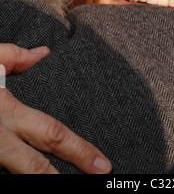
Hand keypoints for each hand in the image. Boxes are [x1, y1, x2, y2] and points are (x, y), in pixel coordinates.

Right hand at [0, 44, 111, 173]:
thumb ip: (13, 56)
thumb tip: (43, 53)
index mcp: (6, 110)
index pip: (51, 132)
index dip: (79, 150)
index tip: (104, 164)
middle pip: (36, 167)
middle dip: (68, 179)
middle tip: (99, 179)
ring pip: (18, 176)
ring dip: (43, 182)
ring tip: (72, 191)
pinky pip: (1, 175)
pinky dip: (17, 178)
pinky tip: (35, 177)